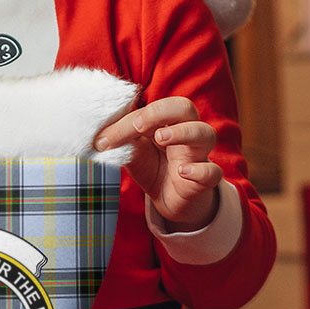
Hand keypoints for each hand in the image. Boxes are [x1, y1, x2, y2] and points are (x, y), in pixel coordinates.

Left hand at [94, 96, 221, 230]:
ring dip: (183, 132)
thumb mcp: (133, 152)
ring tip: (161, 138)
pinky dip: (200, 170)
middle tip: (138, 126)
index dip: (128, 120)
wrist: (170, 200)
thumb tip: (97, 135)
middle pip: (185, 107)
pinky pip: (212, 172)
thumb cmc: (153, 167)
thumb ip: (121, 140)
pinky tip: (183, 171)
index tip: (104, 139)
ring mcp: (198, 155)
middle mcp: (186, 132)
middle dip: (160, 112)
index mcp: (167, 121)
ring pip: (205, 134)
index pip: (152, 109)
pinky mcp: (205, 180)